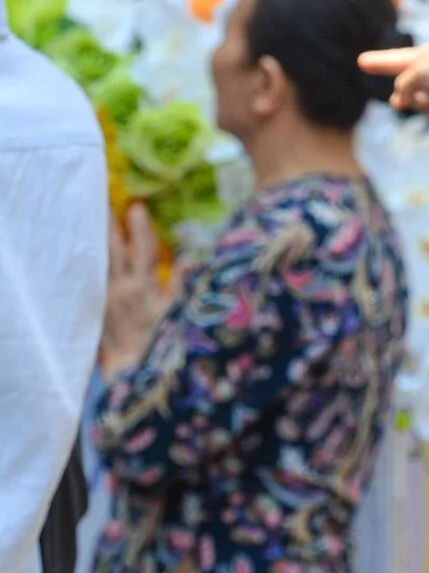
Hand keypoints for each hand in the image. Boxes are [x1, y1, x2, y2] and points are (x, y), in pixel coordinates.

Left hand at [100, 203, 166, 374]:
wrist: (131, 371)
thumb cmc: (160, 344)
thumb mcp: (178, 315)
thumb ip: (183, 285)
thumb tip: (189, 259)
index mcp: (142, 288)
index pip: (143, 251)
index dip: (140, 228)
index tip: (136, 206)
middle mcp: (119, 289)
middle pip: (113, 250)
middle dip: (111, 225)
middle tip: (105, 201)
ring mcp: (105, 297)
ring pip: (101, 261)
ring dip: (101, 240)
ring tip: (97, 219)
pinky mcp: (97, 307)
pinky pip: (95, 276)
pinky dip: (95, 261)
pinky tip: (94, 253)